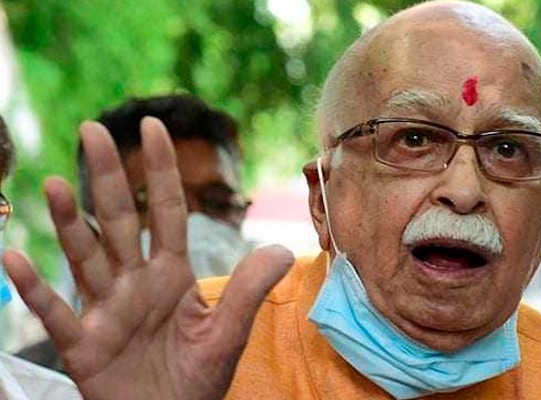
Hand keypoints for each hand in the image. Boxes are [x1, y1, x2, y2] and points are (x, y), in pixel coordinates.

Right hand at [3, 117, 293, 399]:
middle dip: (109, 177)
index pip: (166, 212)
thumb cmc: (197, 378)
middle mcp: (135, 282)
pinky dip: (35, 291)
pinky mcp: (84, 345)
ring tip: (55, 183)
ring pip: (85, 257)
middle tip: (93, 129)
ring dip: (70, 222)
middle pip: (119, 221)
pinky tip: (16, 259)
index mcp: (171, 274)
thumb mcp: (228, 333)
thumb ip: (248, 291)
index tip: (154, 126)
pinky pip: (56, 314)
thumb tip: (280, 249)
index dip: (161, 171)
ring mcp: (106, 310)